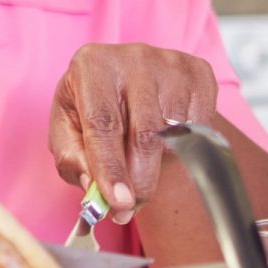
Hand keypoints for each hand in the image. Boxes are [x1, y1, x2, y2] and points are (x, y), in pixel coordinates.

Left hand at [48, 43, 218, 224]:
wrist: (127, 80)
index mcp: (91, 66)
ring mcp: (170, 63)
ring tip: (142, 170)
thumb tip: (93, 188)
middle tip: (129, 209)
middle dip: (139, 182)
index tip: (118, 203)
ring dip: (160, 166)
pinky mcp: (198, 73)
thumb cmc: (92, 107)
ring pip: (175, 134)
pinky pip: (200, 125)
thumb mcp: (67, 130)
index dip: (111, 168)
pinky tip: (165, 141)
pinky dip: (184, 145)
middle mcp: (133, 58)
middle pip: (144, 134)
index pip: (103, 124)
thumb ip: (73, 160)